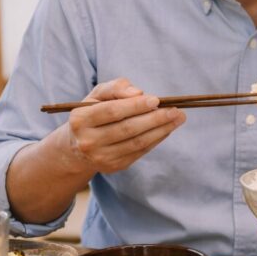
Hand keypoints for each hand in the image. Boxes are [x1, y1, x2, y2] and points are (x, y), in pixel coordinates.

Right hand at [58, 78, 184, 174]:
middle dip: (155, 119)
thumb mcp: (98, 95)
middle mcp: (88, 141)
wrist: (78, 145)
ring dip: (161, 130)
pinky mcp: (113, 167)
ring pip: (137, 142)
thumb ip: (116, 88)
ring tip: (178, 119)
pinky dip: (156, 139)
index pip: (112, 111)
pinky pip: (140, 152)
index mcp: (80, 119)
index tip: (156, 100)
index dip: (136, 106)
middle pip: (128, 129)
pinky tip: (167, 129)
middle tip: (176, 110)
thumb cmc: (94, 112)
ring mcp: (101, 157)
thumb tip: (138, 93)